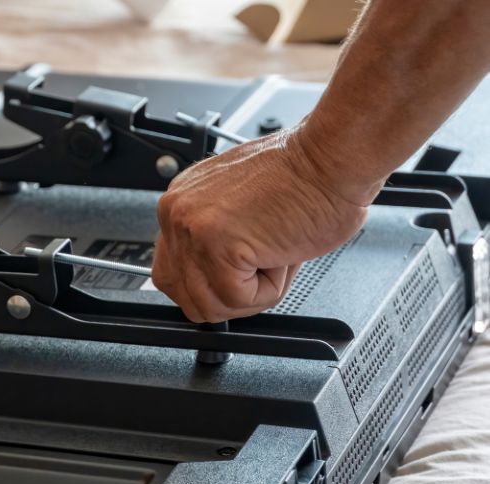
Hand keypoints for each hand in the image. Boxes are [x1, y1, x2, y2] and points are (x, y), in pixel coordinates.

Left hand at [152, 129, 367, 322]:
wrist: (331, 159)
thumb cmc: (304, 180)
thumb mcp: (238, 211)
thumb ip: (213, 242)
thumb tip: (212, 278)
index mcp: (180, 204)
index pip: (173, 272)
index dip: (212, 285)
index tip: (239, 275)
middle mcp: (177, 213)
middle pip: (183, 295)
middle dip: (228, 297)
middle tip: (260, 270)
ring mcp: (192, 229)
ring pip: (209, 305)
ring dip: (251, 294)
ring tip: (274, 256)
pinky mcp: (217, 245)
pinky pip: (237, 300)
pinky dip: (269, 290)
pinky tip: (281, 255)